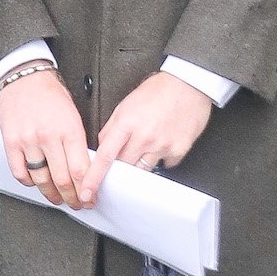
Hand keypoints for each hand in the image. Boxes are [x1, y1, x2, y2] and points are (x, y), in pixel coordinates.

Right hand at [0, 68, 90, 208]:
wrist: (25, 78)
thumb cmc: (51, 96)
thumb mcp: (73, 116)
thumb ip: (78, 143)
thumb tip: (84, 171)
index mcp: (69, 130)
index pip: (80, 170)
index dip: (86, 190)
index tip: (89, 199)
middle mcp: (49, 136)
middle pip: (62, 179)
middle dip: (72, 198)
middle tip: (76, 204)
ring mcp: (28, 141)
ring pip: (41, 180)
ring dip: (51, 195)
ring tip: (57, 199)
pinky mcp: (11, 142)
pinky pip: (20, 173)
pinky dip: (29, 183)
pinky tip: (36, 183)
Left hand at [80, 72, 211, 204]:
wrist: (188, 84)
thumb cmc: (159, 90)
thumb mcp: (126, 104)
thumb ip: (113, 127)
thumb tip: (103, 146)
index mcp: (127, 123)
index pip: (105, 156)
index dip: (93, 176)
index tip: (87, 191)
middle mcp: (144, 137)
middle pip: (123, 167)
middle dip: (119, 167)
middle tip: (125, 156)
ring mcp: (162, 145)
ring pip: (143, 170)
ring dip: (140, 163)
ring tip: (147, 144)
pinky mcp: (178, 151)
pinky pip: (164, 166)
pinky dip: (161, 159)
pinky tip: (163, 143)